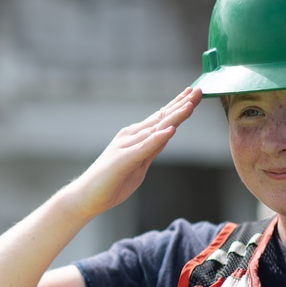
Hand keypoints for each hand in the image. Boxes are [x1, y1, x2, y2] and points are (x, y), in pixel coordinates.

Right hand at [66, 87, 201, 217]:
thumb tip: (167, 135)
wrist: (86, 196)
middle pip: (161, 118)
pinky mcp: (123, 160)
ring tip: (190, 104)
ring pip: (155, 129)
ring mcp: (126, 146)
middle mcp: (131, 136)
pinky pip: (144, 148)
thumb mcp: (140, 164)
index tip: (194, 93)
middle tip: (199, 90)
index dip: (178, 105)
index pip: (161, 118)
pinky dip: (158, 138)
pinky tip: (170, 130)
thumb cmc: (111, 182)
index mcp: (135, 137)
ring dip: (173, 116)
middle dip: (181, 104)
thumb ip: (152, 149)